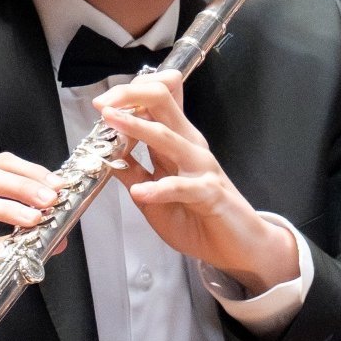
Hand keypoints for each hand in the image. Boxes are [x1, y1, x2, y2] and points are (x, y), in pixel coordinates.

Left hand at [98, 69, 300, 293]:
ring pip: (167, 136)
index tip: (102, 103)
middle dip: (130, 95)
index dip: (130, 93)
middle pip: (161, 101)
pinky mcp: (210, 193)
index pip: (157, 99)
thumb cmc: (199, 219)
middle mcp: (189, 145)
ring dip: (137, 127)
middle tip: (102, 103)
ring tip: (112, 123)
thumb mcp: (153, 196)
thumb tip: (105, 154)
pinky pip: (183, 186)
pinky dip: (159, 188)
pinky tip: (141, 192)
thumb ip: (133, 172)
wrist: (239, 247)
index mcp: (176, 140)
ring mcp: (201, 167)